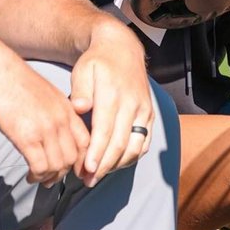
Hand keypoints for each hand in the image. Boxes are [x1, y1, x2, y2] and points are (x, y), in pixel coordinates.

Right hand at [0, 47, 91, 187]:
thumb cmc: (17, 82)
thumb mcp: (48, 94)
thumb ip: (58, 114)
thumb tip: (57, 135)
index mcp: (67, 109)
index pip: (85, 141)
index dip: (82, 160)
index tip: (75, 170)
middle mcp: (60, 120)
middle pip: (73, 157)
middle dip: (63, 172)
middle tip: (53, 178)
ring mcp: (45, 129)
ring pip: (58, 166)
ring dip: (49, 177)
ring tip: (38, 178)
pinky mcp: (28, 137)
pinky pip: (40, 167)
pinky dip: (37, 176)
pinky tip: (30, 175)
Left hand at [69, 19, 154, 186]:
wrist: (122, 49)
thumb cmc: (97, 62)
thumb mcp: (83, 69)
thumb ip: (80, 89)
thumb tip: (79, 107)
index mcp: (113, 93)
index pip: (105, 130)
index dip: (96, 152)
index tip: (86, 169)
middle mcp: (132, 103)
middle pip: (119, 143)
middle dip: (103, 166)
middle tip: (87, 180)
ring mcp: (144, 110)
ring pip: (134, 146)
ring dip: (116, 165)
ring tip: (98, 176)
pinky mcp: (150, 114)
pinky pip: (144, 142)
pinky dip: (130, 157)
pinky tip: (115, 165)